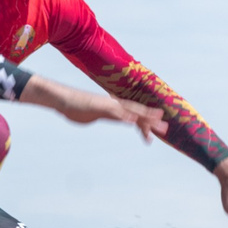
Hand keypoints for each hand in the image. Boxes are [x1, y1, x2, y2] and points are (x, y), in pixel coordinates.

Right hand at [23, 76, 162, 141]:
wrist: (62, 99)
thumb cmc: (75, 107)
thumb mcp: (94, 114)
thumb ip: (104, 115)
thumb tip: (109, 116)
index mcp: (113, 108)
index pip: (133, 114)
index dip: (146, 120)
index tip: (158, 127)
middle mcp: (113, 105)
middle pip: (136, 112)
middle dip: (151, 120)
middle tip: (165, 128)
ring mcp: (107, 105)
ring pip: (129, 111)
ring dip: (143, 116)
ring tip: (156, 121)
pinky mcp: (98, 107)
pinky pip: (114, 112)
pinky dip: (124, 116)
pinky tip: (133, 120)